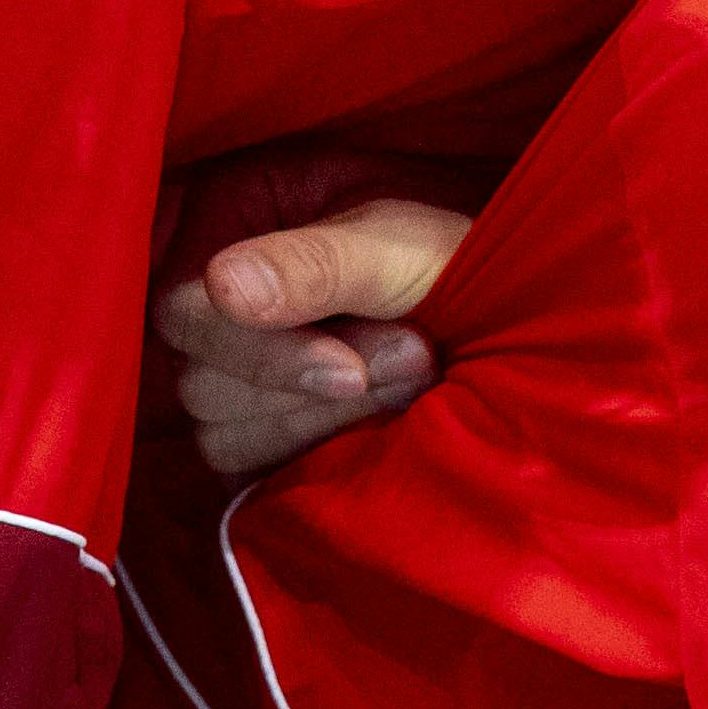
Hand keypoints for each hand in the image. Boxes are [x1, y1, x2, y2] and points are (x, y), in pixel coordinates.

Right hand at [157, 194, 475, 477]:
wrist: (521, 305)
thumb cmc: (461, 248)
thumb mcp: (400, 243)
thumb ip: (317, 265)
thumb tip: (223, 286)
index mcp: (235, 235)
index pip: (187, 314)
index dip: (261, 353)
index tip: (352, 370)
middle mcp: (224, 310)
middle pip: (202, 385)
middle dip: (309, 388)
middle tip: (414, 358)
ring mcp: (246, 377)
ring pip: (225, 435)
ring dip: (321, 423)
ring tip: (414, 382)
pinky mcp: (271, 433)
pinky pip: (251, 472)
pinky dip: (316, 457)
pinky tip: (383, 429)